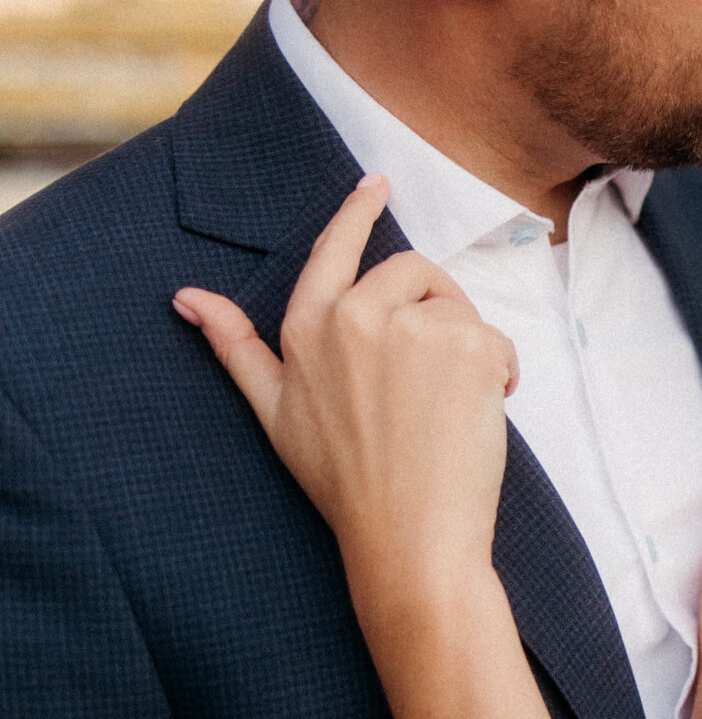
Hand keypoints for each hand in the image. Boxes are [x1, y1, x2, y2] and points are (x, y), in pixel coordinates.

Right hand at [174, 175, 517, 606]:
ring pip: (456, 306)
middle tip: (436, 374)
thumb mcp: (275, 412)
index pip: (335, 249)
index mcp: (308, 327)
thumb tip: (186, 296)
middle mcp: (356, 316)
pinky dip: (498, 370)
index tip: (378, 183)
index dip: (357, 212)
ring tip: (449, 406)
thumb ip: (236, 347)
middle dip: (434, 308)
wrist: (407, 536)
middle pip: (413, 271)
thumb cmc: (342, 482)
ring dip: (466, 347)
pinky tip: (478, 411)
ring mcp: (413, 327)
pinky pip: (492, 335)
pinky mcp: (466, 343)